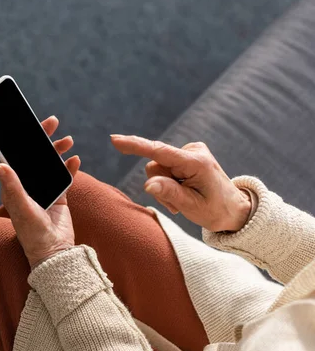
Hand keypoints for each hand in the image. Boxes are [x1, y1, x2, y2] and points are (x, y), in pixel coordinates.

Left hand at [0, 116, 80, 267]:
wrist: (54, 253)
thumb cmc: (32, 233)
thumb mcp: (21, 207)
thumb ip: (12, 185)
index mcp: (14, 186)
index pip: (16, 156)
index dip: (22, 138)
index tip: (31, 123)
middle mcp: (28, 185)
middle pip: (35, 155)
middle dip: (43, 138)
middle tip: (53, 122)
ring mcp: (44, 190)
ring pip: (50, 162)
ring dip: (58, 150)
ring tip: (68, 141)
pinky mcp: (59, 196)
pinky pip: (65, 175)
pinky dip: (69, 166)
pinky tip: (75, 160)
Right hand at [110, 135, 251, 231]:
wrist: (235, 209)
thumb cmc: (216, 210)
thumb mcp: (192, 207)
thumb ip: (169, 193)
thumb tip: (147, 184)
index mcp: (196, 163)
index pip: (159, 152)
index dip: (135, 146)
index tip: (114, 140)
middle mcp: (193, 151)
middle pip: (155, 166)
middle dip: (159, 185)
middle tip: (176, 205)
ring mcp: (191, 151)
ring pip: (157, 168)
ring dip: (164, 187)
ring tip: (181, 200)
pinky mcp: (187, 155)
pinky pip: (165, 168)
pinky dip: (169, 182)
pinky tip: (183, 192)